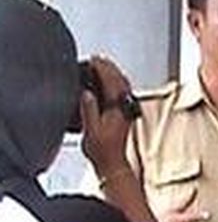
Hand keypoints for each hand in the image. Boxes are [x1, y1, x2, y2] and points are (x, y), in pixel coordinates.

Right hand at [80, 56, 132, 173]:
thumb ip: (89, 110)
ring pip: (123, 85)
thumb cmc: (102, 150)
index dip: (102, 69)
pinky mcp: (125, 113)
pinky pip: (123, 92)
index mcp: (118, 107)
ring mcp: (127, 109)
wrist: (112, 163)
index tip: (93, 60)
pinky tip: (108, 82)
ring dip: (113, 73)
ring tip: (101, 65)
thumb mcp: (91, 130)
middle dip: (109, 67)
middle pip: (120, 80)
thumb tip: (86, 93)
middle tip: (98, 58)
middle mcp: (125, 106)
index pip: (112, 81)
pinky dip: (115, 83)